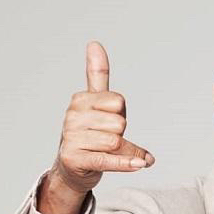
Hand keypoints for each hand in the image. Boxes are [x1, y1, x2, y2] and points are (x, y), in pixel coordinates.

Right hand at [51, 41, 153, 195]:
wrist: (72, 169)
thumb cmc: (89, 133)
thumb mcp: (95, 103)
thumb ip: (97, 75)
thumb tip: (94, 43)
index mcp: (79, 100)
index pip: (119, 102)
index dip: (121, 115)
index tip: (108, 122)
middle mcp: (72, 117)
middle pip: (119, 123)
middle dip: (122, 135)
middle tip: (107, 141)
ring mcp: (71, 138)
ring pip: (116, 142)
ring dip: (125, 153)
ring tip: (113, 156)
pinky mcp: (74, 159)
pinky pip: (107, 159)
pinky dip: (126, 163)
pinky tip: (141, 164)